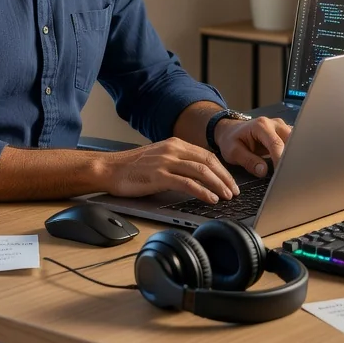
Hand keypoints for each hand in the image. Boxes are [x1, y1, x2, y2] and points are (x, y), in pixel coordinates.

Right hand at [99, 137, 240, 204]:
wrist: (109, 169)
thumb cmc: (131, 167)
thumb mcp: (158, 158)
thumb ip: (176, 162)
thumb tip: (197, 176)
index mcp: (174, 144)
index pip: (206, 154)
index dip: (222, 169)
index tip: (230, 181)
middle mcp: (172, 149)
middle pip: (208, 161)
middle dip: (225, 177)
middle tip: (234, 191)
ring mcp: (165, 162)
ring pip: (201, 171)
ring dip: (218, 185)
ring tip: (227, 196)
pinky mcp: (159, 176)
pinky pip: (187, 183)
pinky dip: (202, 191)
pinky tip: (210, 198)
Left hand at [215, 116, 290, 177]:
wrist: (231, 131)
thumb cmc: (231, 140)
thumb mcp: (233, 152)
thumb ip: (248, 161)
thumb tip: (264, 171)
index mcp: (261, 125)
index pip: (276, 144)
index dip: (280, 160)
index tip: (281, 175)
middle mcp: (275, 124)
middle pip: (291, 141)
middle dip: (291, 158)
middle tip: (288, 176)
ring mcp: (282, 127)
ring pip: (296, 142)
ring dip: (294, 157)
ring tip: (290, 172)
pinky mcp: (285, 133)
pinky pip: (295, 144)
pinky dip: (294, 155)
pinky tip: (291, 166)